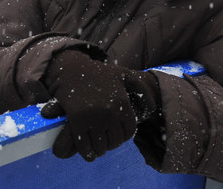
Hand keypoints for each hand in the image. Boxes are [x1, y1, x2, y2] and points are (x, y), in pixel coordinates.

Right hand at [40, 51, 159, 160]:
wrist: (71, 69)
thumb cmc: (98, 73)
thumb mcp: (123, 74)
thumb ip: (141, 88)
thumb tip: (152, 108)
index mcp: (122, 104)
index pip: (129, 132)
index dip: (124, 137)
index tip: (117, 136)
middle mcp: (110, 113)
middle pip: (115, 141)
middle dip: (112, 144)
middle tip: (106, 142)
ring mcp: (93, 119)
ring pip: (100, 147)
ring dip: (100, 150)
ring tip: (98, 148)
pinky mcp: (77, 122)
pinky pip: (84, 146)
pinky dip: (87, 153)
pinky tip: (89, 154)